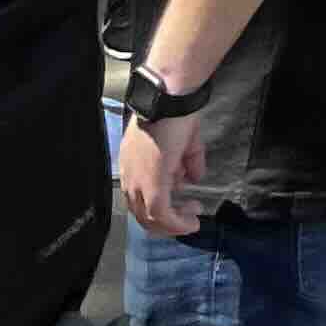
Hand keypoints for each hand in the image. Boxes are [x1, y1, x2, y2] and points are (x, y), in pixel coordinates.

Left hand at [121, 108, 208, 239]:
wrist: (170, 102)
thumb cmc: (175, 115)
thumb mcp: (184, 141)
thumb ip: (189, 161)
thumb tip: (195, 177)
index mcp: (132, 166)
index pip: (139, 197)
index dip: (160, 204)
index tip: (182, 203)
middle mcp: (129, 178)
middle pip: (142, 213)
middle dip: (168, 218)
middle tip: (189, 213)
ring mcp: (138, 185)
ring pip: (150, 219)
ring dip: (173, 223)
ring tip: (192, 218)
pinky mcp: (152, 188)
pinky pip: (162, 216)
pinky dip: (177, 223)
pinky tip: (191, 222)